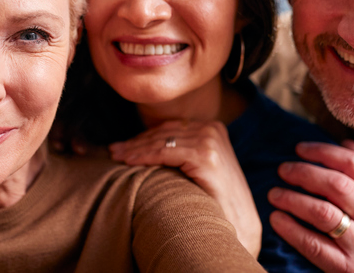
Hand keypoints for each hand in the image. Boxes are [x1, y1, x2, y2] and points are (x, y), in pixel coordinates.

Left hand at [110, 120, 261, 257]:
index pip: (170, 129)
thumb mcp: (199, 167)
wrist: (240, 225)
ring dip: (135, 149)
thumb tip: (145, 145)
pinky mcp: (205, 155)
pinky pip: (165, 152)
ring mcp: (210, 140)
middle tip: (113, 150)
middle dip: (136, 142)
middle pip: (163, 132)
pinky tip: (129, 162)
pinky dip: (144, 156)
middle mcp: (212, 129)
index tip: (122, 146)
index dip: (143, 137)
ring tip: (116, 156)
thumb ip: (181, 151)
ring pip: (161, 141)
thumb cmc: (215, 199)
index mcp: (212, 128)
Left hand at [268, 140, 353, 271]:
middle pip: (337, 185)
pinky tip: (276, 219)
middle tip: (282, 170)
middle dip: (304, 173)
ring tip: (274, 194)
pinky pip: (313, 244)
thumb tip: (345, 142)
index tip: (298, 149)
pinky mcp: (347, 268)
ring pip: (323, 213)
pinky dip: (290, 228)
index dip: (323, 151)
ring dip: (292, 199)